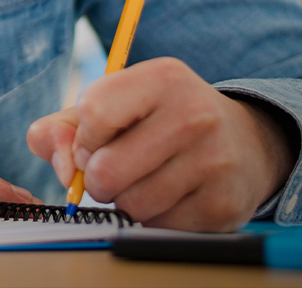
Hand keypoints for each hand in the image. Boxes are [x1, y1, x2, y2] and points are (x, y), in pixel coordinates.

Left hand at [27, 58, 296, 231]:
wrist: (244, 142)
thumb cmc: (158, 121)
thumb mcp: (113, 104)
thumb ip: (63, 127)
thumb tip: (58, 163)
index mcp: (161, 77)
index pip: (93, 113)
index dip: (84, 136)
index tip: (98, 138)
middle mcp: (194, 114)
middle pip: (106, 170)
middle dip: (97, 178)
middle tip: (114, 167)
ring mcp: (214, 160)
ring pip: (131, 203)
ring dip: (125, 200)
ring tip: (144, 179)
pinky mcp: (223, 203)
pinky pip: (159, 225)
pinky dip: (153, 216)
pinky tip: (170, 194)